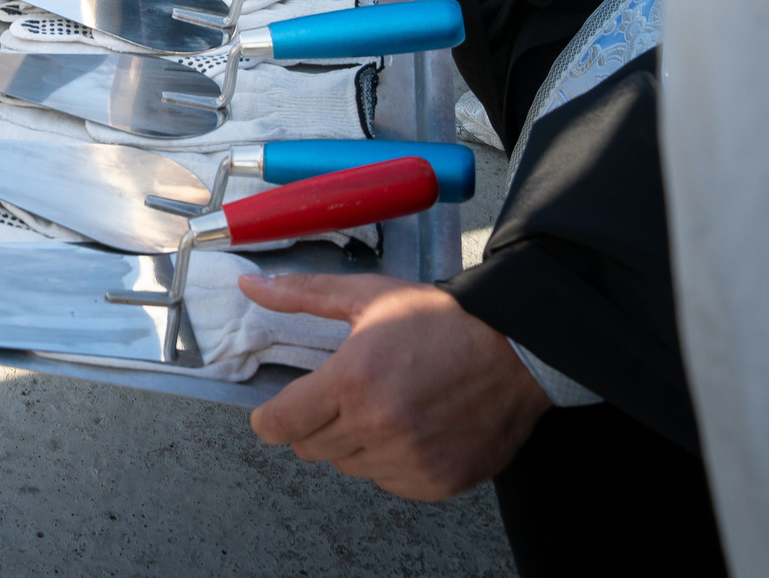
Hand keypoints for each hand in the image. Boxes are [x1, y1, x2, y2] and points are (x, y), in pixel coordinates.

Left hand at [245, 274, 550, 500]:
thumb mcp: (368, 295)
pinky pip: (388, 482)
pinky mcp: (437, 482)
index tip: (272, 413)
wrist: (516, 350)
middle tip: (343, 397)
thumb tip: (251, 287)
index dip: (269, 419)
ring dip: (354, 442)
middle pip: (311, 447)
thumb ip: (304, 294)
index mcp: (354, 381)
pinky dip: (390, 461)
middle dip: (314, 423)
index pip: (282, 423)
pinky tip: (410, 428)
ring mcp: (410, 459)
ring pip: (349, 465)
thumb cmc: (442, 320)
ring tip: (385, 407)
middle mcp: (378, 427)